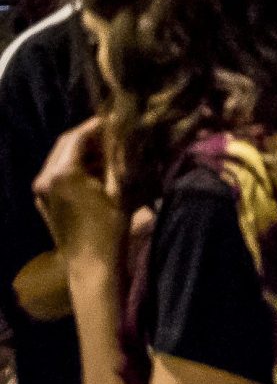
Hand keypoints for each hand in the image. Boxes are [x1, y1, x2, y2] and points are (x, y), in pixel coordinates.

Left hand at [33, 119, 123, 268]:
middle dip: (92, 135)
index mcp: (61, 172)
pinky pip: (59, 174)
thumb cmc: (109, 227)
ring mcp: (41, 190)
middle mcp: (45, 177)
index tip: (120, 118)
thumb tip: (126, 131)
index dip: (100, 123)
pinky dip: (77, 166)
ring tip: (112, 150)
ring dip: (86, 150)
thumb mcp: (120, 188)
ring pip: (63, 158)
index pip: (79, 134)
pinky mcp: (45, 201)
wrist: (90, 264)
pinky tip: (99, 170)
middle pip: (67, 143)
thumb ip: (119, 157)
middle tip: (117, 132)